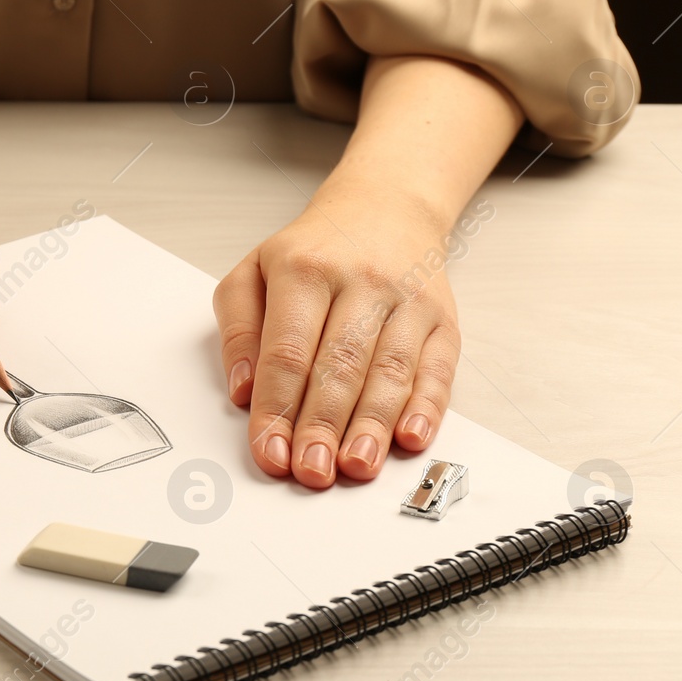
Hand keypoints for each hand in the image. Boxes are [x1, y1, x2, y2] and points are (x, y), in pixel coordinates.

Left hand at [213, 184, 461, 487]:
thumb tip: (242, 390)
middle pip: (339, 365)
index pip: (287, 351)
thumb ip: (239, 331)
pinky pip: (438, 367)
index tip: (270, 452)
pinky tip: (410, 437)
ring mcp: (406, 300)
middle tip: (311, 472)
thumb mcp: (253, 273)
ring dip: (372, 425)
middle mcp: (360, 282)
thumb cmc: (312, 252)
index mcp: (304, 270)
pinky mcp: (443, 319)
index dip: (277, 407)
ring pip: (390, 369)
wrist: (384, 208)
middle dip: (323, 425)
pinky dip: (427, 406)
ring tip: (356, 466)